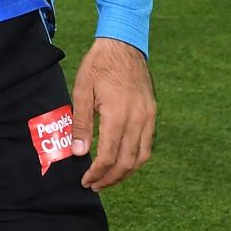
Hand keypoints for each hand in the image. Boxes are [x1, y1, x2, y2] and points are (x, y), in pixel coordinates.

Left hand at [69, 36, 155, 189]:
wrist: (123, 44)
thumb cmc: (99, 65)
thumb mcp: (82, 90)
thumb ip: (81, 123)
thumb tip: (78, 152)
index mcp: (117, 115)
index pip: (108, 156)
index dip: (96, 173)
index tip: (85, 180)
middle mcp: (137, 119)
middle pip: (127, 162)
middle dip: (110, 178)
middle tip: (95, 186)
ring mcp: (148, 117)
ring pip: (142, 157)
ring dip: (126, 172)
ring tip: (109, 179)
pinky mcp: (152, 113)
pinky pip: (148, 144)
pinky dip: (137, 158)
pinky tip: (124, 161)